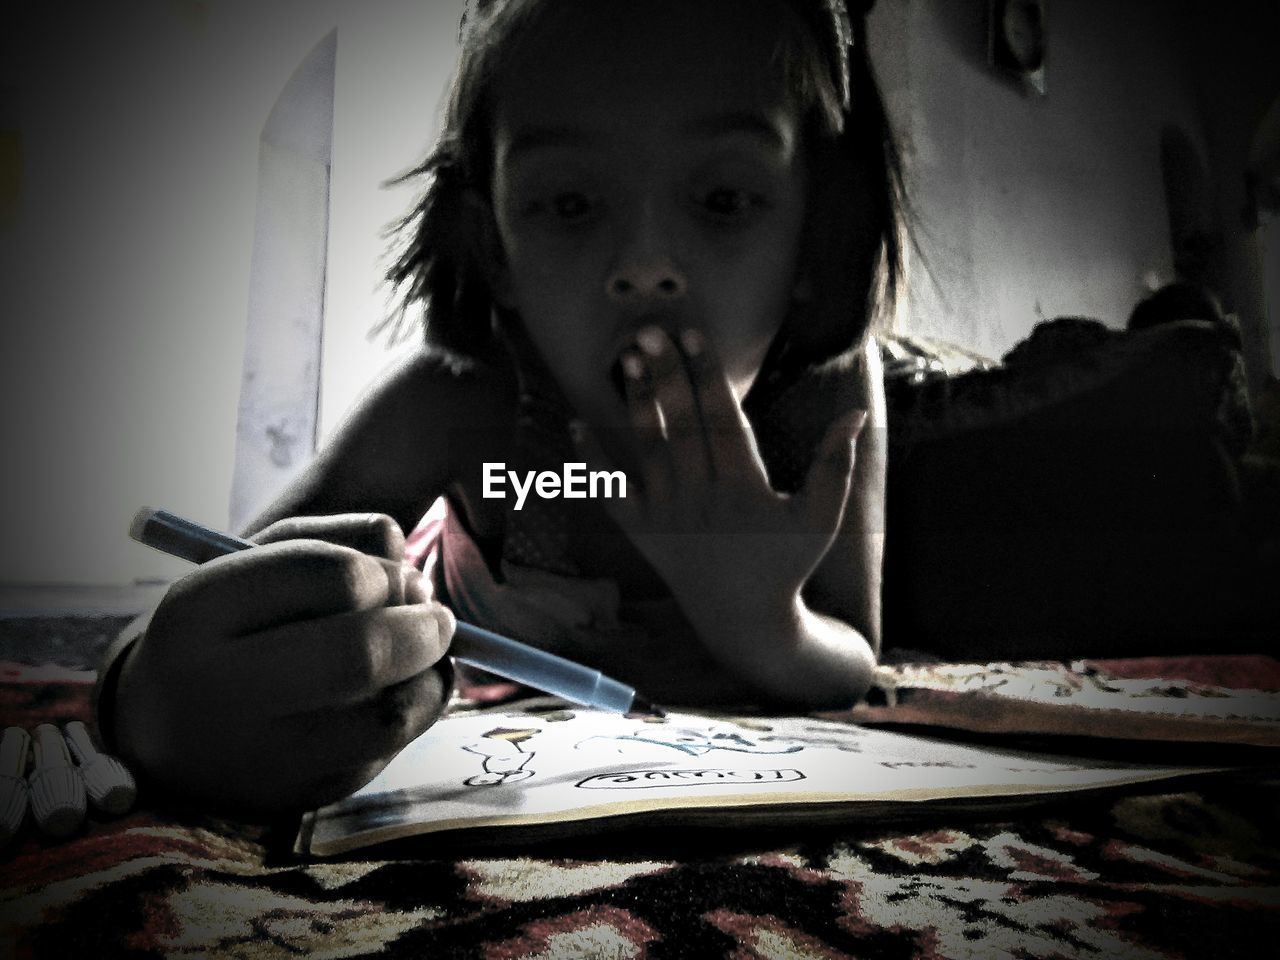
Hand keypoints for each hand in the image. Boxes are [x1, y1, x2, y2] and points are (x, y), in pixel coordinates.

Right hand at [114, 514, 453, 813]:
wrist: (163, 732)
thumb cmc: (231, 628)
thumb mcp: (258, 563)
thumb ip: (336, 542)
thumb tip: (410, 564)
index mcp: (202, 610)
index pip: (327, 577)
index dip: (382, 573)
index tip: (397, 576)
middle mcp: (222, 689)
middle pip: (360, 655)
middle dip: (422, 628)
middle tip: (438, 618)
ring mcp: (261, 755)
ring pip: (387, 716)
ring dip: (428, 676)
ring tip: (423, 654)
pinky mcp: (300, 796)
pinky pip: (386, 751)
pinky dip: (413, 713)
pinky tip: (400, 691)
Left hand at [575, 326, 865, 675]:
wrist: (745, 620)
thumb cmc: (787, 562)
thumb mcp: (822, 517)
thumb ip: (836, 464)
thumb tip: (857, 412)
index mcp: (744, 489)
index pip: (723, 420)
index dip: (708, 376)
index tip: (694, 336)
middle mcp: (701, 499)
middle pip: (681, 427)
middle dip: (666, 376)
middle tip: (647, 332)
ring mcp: (668, 516)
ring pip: (649, 450)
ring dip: (637, 403)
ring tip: (626, 359)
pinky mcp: (644, 533)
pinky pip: (612, 495)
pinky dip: (592, 464)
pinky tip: (576, 425)